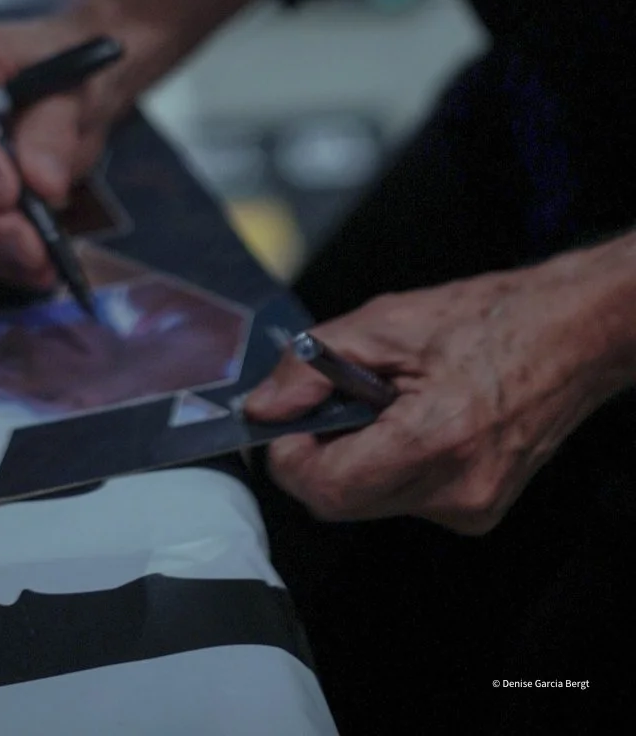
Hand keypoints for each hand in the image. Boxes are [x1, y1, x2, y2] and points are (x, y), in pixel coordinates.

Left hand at [245, 262, 615, 532]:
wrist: (567, 336)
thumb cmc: (489, 320)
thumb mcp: (385, 322)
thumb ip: (312, 366)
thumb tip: (264, 406)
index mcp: (433, 439)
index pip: (327, 489)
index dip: (289, 456)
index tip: (284, 421)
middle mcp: (454, 490)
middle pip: (343, 503)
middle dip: (320, 454)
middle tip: (332, 401)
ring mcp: (470, 509)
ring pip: (372, 502)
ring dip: (357, 456)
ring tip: (384, 403)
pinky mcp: (478, 512)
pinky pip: (406, 498)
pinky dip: (392, 462)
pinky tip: (416, 420)